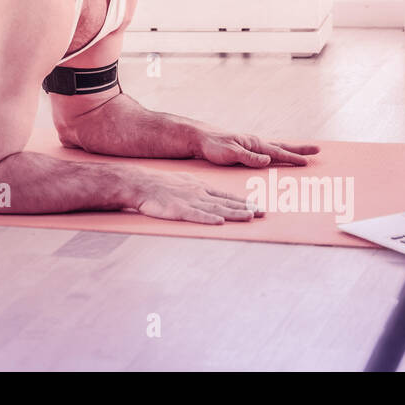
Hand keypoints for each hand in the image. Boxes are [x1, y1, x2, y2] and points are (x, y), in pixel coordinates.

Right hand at [132, 170, 263, 224]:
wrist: (142, 184)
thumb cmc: (162, 185)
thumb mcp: (185, 181)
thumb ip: (198, 189)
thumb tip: (210, 195)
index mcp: (201, 188)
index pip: (226, 196)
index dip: (243, 202)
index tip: (258, 207)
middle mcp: (199, 194)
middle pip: (226, 203)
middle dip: (246, 209)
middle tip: (263, 214)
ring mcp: (190, 202)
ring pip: (216, 210)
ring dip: (234, 214)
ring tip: (249, 217)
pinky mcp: (178, 211)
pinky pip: (196, 216)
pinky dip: (209, 219)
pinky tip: (220, 222)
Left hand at [198, 131, 319, 167]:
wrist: (200, 138)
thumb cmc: (213, 146)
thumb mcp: (230, 154)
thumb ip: (249, 157)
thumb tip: (268, 161)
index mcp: (254, 144)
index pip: (277, 153)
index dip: (292, 158)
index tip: (307, 162)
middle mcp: (256, 143)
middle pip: (282, 146)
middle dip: (300, 149)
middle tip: (317, 149)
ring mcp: (252, 145)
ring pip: (276, 147)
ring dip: (291, 149)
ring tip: (304, 152)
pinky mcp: (247, 149)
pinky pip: (268, 151)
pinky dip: (278, 152)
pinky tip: (279, 155)